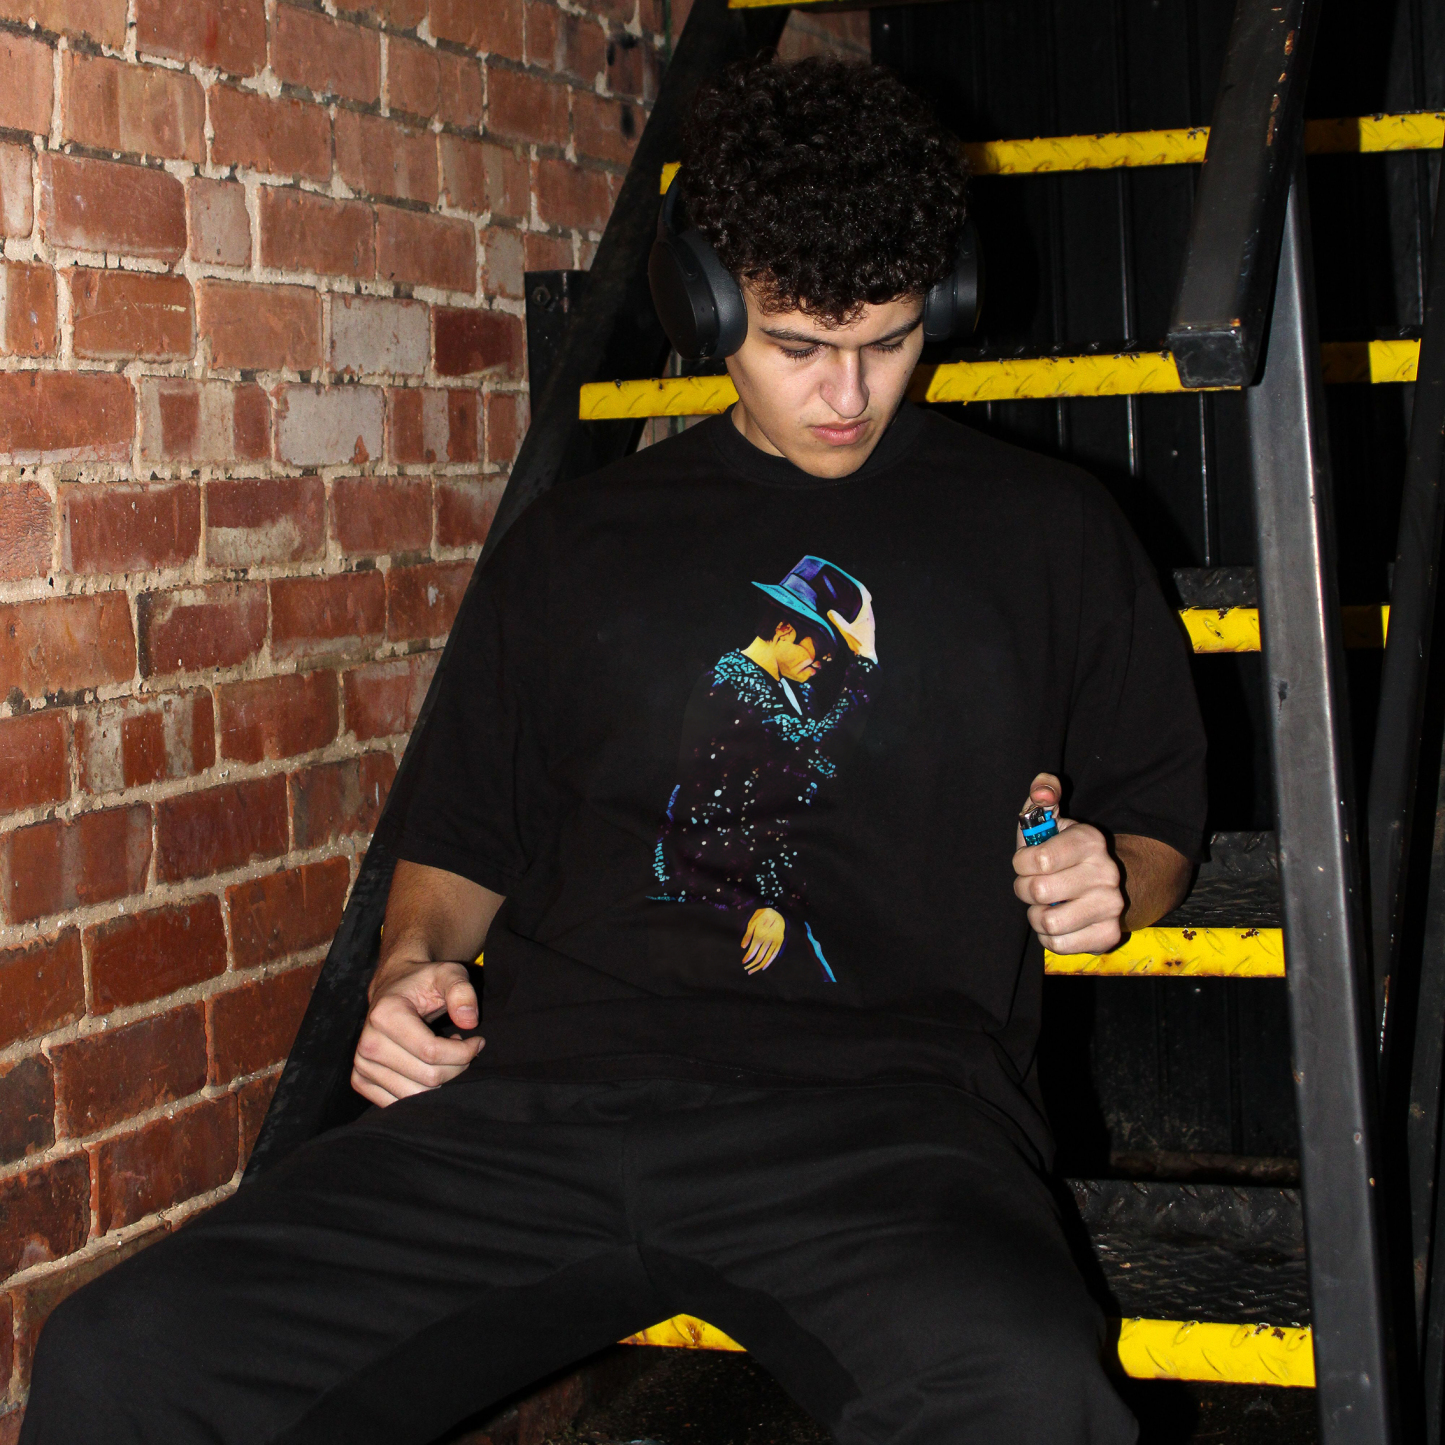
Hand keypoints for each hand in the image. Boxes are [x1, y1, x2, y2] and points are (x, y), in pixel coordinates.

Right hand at [351, 958, 483, 1106]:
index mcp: (385, 1015)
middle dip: (456, 1067)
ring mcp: (361, 1065)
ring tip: (445, 1055)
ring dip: (441, 1080)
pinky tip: (427, 1067)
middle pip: (427, 1077)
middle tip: (464, 1049)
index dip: (464, 1052)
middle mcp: (367, 1043)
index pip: (432, 1052)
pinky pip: (398, 1103)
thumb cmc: (424, 982)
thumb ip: (462, 991)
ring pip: (415, 1095)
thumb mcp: (448, 974)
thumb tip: (469, 1021)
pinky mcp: (360, 1080)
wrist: (393, 988)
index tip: (478, 1040)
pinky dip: (421, 1091)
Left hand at [741, 907, 785, 972]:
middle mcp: (767, 939)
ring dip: (759, 966)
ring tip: (753, 970)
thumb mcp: (752, 922)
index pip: (752, 951)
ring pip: (767, 958)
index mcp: (759, 934)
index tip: (743, 962)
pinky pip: (774, 955)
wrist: (777, 911)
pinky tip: (764, 967)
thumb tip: (743, 947)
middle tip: (746, 969)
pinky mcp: (780, 942)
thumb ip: (747, 935)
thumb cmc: (761, 917)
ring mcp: (774, 942)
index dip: (747, 958)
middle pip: (759, 957)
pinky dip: (769, 962)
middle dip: (752, 964)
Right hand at [827, 584, 875, 662]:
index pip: (867, 598)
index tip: (855, 585)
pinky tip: (853, 614)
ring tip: (851, 601)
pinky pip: (866, 614)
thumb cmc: (857, 643)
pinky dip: (861, 611)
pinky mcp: (870, 627)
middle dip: (860, 596)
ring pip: (867, 609)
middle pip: (867, 602)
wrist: (866, 655)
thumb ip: (837, 620)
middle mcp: (870, 617)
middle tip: (850, 592)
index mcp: (866, 615)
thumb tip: (829, 611)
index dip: (862, 590)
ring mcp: (871, 622)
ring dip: (861, 604)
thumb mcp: (845, 631)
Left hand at [1011, 772, 1122, 954]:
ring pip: (1048, 922)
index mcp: (1090, 841)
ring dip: (1036, 915)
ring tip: (1046, 904)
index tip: (1026, 861)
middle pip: (1039, 892)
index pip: (1038, 860)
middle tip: (1033, 884)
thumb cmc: (1062, 851)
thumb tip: (1042, 792)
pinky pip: (1058, 945)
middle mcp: (1106, 873)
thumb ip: (1042, 794)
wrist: (1104, 885)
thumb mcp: (1051, 818)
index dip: (1021, 863)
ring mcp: (1111, 906)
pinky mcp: (1108, 935)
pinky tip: (1058, 921)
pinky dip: (1049, 937)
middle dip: (1025, 889)